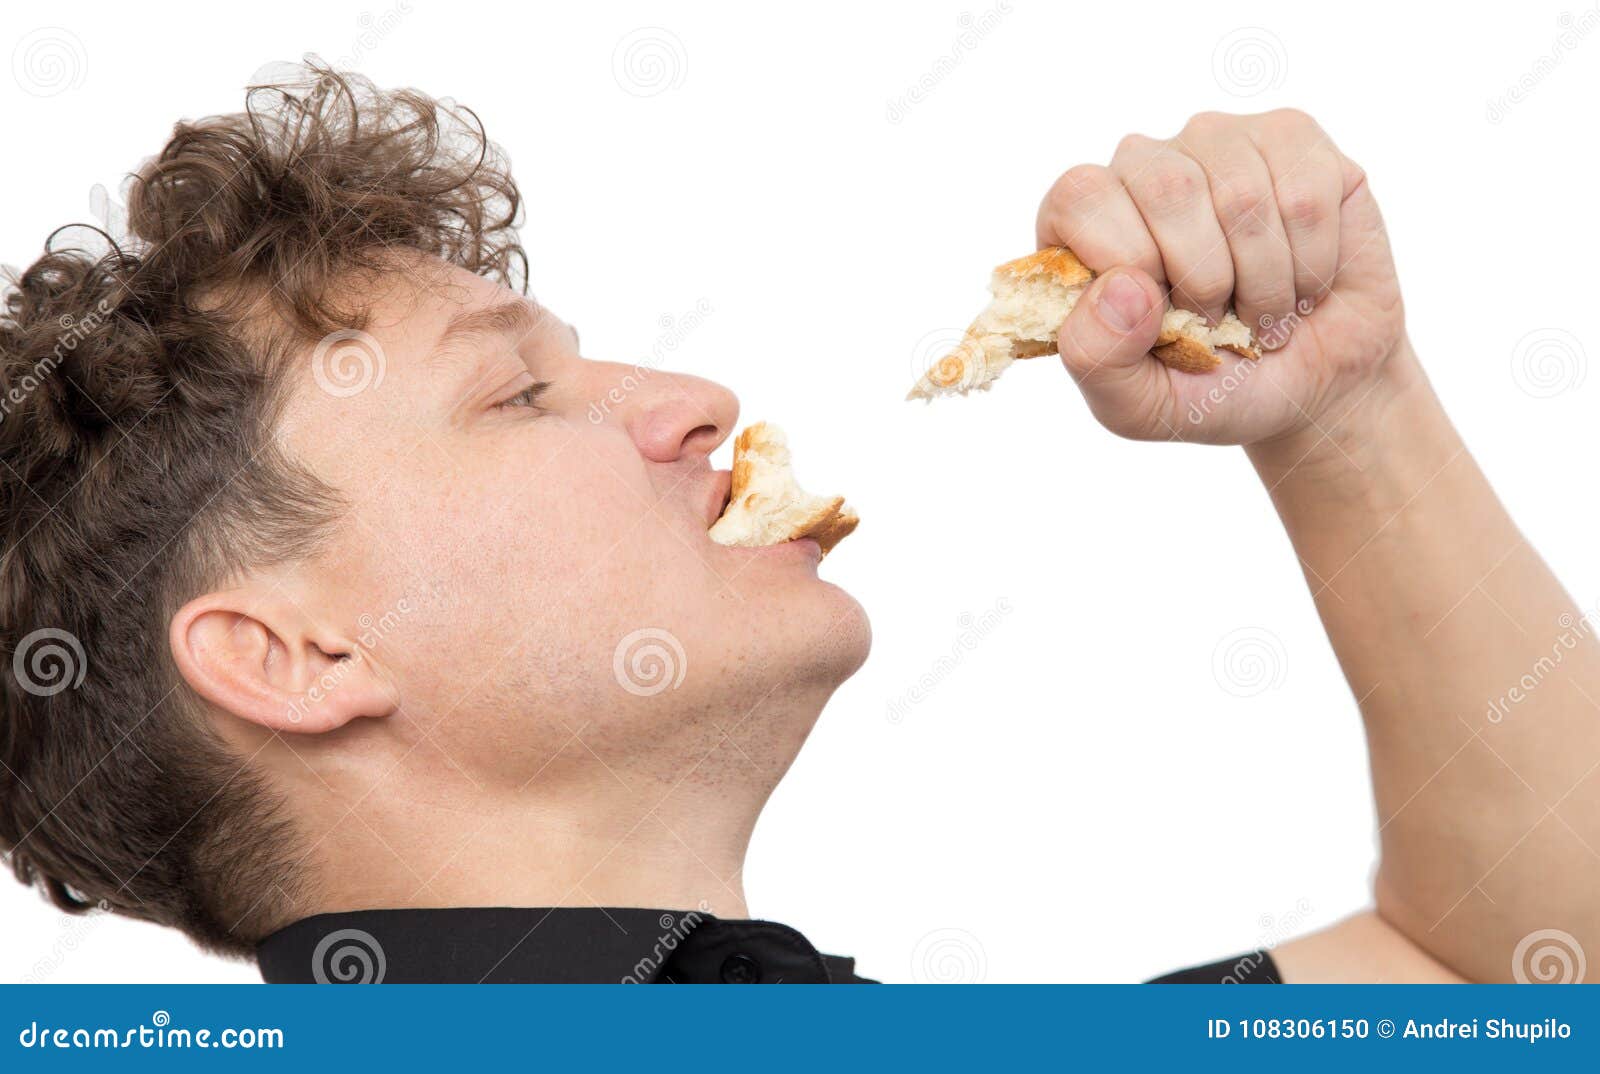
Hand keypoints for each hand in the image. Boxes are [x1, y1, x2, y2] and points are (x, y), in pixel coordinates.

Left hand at [1038, 109, 1404, 451]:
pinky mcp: (1294, 139)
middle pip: (1166, 187)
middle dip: (1204, 279)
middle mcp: (1144, 167)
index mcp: (1086, 221)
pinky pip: (1305, 192)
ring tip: (1263, 311)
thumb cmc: (1209, 389)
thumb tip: (1120, 288)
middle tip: (1218, 320)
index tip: (1159, 317)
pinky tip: (1304, 281)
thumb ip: (1096, 357)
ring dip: (1264, 282)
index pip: (1079, 197)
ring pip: (1243, 194)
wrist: (1309, 386)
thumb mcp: (1134, 405)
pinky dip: (1311, 263)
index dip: (1126, 260)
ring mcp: (1219, 143)